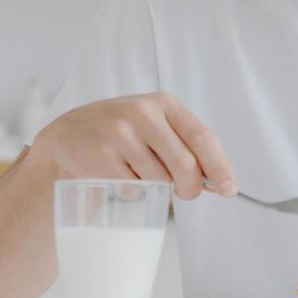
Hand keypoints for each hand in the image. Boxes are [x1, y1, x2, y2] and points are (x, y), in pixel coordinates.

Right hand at [29, 91, 235, 200]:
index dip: (220, 167)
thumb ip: (184, 145)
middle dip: (191, 188)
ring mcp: (118, 134)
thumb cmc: (123, 132)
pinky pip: (132, 190)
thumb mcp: (155, 125)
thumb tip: (218, 182)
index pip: (203, 137)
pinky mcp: (98, 157)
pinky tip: (118, 175)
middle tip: (187, 194)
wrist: (67, 132)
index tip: (230, 190)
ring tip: (137, 171)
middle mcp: (142, 113)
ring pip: (158, 181)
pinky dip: (132, 192)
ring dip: (156, 188)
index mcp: (164, 103)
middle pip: (185, 165)